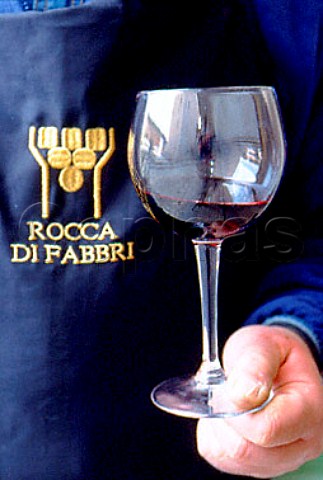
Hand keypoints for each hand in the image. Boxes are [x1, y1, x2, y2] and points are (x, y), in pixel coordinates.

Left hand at [196, 325, 322, 477]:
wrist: (276, 363)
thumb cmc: (273, 352)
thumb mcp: (265, 344)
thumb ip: (255, 364)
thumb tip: (242, 394)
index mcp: (310, 409)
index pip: (266, 429)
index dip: (236, 410)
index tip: (227, 386)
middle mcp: (302, 442)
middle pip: (247, 450)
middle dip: (224, 418)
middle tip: (223, 390)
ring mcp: (283, 459)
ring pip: (233, 458)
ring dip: (217, 427)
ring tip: (226, 401)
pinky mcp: (261, 465)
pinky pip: (222, 460)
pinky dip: (213, 437)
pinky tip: (224, 416)